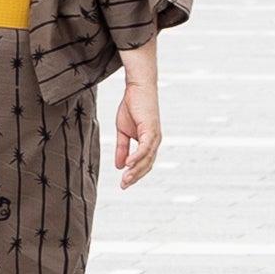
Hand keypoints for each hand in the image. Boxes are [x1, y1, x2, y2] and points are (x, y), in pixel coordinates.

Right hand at [112, 69, 161, 188]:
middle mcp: (154, 142)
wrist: (137, 88)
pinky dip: (137, 157)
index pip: (144, 164)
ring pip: (147, 159)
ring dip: (135, 171)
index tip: (123, 184)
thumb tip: (119, 166)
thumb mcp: (123, 131)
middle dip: (135, 177)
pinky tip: (128, 165)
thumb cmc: (132, 106)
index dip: (135, 175)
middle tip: (123, 186)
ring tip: (125, 179)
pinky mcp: (151, 129)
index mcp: (149, 143)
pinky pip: (144, 148)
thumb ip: (122, 148)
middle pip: (147, 165)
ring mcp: (154, 136)